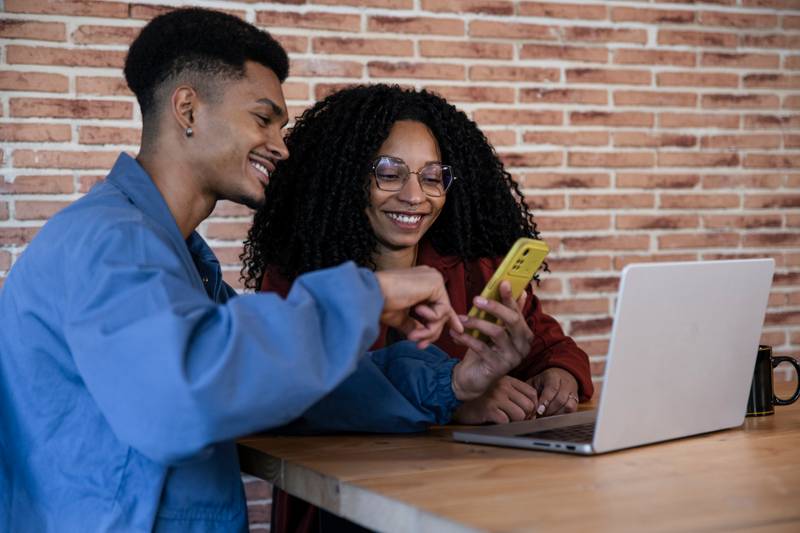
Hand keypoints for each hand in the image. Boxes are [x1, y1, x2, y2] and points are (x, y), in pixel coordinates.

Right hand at [374, 266, 462, 348]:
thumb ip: (413, 324)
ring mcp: (433, 278)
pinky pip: (442, 309)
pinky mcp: (436, 282)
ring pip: (443, 313)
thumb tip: (421, 335)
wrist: (373, 295)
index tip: (457, 331)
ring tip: (413, 335)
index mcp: (422, 283)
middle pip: (442, 311)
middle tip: (420, 344)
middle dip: (432, 331)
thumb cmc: (381, 303)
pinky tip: (417, 313)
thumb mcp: (400, 317)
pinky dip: (431, 319)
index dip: (448, 319)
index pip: (440, 303)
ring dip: (430, 330)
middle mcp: (430, 277)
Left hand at [449, 281, 532, 400]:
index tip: (502, 283)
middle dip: (495, 307)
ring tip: (461, 318)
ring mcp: (512, 358)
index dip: (510, 297)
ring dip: (476, 322)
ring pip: (497, 333)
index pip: (518, 312)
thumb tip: (520, 291)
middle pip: (512, 321)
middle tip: (477, 298)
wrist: (473, 378)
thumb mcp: (493, 330)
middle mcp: (523, 346)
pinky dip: (467, 338)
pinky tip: (455, 334)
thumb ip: (505, 313)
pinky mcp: (498, 367)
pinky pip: (482, 347)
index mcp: (524, 335)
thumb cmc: (484, 350)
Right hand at [452, 376, 537, 423]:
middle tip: (518, 419)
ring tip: (506, 419)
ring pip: (520, 415)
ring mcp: (496, 397)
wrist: (457, 394)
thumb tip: (531, 407)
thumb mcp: (497, 386)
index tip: (528, 412)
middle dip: (526, 416)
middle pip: (529, 405)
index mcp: (508, 380)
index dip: (533, 405)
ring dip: (515, 421)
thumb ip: (512, 392)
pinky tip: (495, 419)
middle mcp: (504, 387)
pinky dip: (503, 423)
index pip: (532, 393)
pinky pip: (506, 420)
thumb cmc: (479, 393)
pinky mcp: (488, 408)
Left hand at [528, 367, 579, 416]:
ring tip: (547, 417)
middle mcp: (566, 383)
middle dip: (550, 410)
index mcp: (553, 376)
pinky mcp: (577, 402)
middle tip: (541, 416)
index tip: (539, 410)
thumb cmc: (542, 382)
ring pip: (569, 406)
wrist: (560, 377)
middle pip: (561, 399)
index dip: (545, 401)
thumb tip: (526, 405)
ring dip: (557, 414)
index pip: (552, 388)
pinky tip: (554, 418)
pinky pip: (573, 412)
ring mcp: (573, 392)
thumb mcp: (534, 382)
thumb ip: (530, 392)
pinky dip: (563, 417)